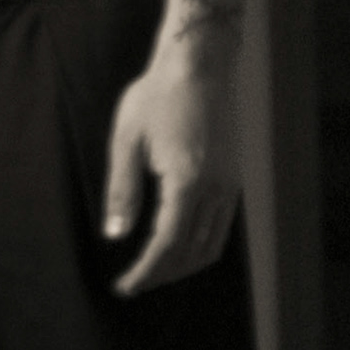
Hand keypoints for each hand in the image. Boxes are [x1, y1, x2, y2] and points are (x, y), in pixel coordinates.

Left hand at [102, 37, 242, 295]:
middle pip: (192, 253)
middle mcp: (216, 189)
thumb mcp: (127, 139)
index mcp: (187, 182)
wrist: (200, 63)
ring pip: (212, 245)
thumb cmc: (158, 95)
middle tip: (134, 283)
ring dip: (183, 265)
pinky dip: (199, 245)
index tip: (124, 286)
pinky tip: (177, 241)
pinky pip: (221, 227)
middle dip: (162, 275)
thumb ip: (122, 190)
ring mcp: (230, 184)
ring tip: (154, 269)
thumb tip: (115, 235)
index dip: (145, 272)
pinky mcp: (234, 177)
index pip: (166, 245)